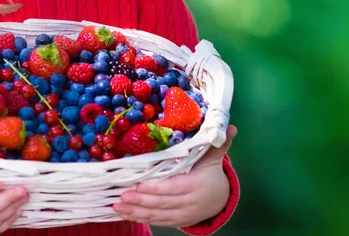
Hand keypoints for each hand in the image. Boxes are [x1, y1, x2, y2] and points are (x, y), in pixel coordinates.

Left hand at [114, 124, 236, 226]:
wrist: (221, 199)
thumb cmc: (210, 173)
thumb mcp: (214, 158)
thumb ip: (219, 143)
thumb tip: (231, 127)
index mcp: (197, 185)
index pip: (174, 188)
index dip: (156, 188)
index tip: (138, 185)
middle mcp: (190, 203)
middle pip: (163, 202)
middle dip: (141, 200)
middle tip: (122, 195)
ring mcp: (183, 214)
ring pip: (158, 214)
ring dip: (137, 211)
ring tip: (117, 206)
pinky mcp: (177, 221)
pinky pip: (157, 221)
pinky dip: (141, 218)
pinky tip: (126, 214)